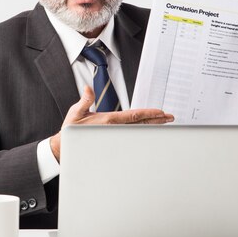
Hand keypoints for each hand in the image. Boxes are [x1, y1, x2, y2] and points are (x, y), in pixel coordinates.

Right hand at [50, 86, 173, 160]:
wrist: (67, 146)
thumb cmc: (71, 130)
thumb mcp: (75, 112)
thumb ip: (84, 100)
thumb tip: (88, 89)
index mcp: (108, 120)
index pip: (133, 116)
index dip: (148, 114)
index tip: (161, 112)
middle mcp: (114, 128)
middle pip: (140, 123)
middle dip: (156, 120)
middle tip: (170, 118)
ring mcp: (115, 134)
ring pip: (138, 129)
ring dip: (153, 126)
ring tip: (165, 122)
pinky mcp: (114, 139)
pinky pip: (132, 134)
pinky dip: (144, 131)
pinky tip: (150, 131)